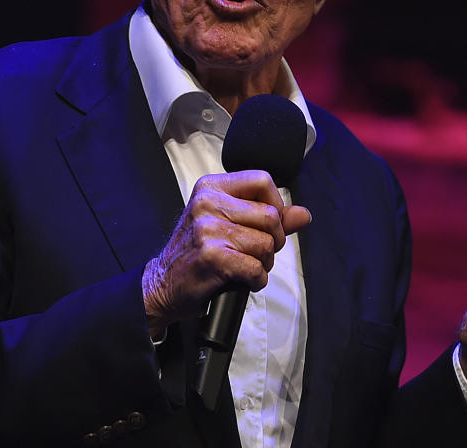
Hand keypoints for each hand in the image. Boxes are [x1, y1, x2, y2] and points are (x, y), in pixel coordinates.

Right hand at [142, 170, 310, 336]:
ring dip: (264, 263)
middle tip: (256, 252)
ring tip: (245, 266)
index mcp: (211, 187)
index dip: (276, 205)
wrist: (163, 284)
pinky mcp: (212, 257)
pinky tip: (242, 279)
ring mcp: (208, 230)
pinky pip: (257, 268)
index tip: (268, 224)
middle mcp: (207, 203)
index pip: (263, 181)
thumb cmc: (196, 252)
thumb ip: (267, 216)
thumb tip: (303, 214)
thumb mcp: (226, 224)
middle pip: (271, 216)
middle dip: (273, 240)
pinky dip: (257, 280)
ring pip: (266, 244)